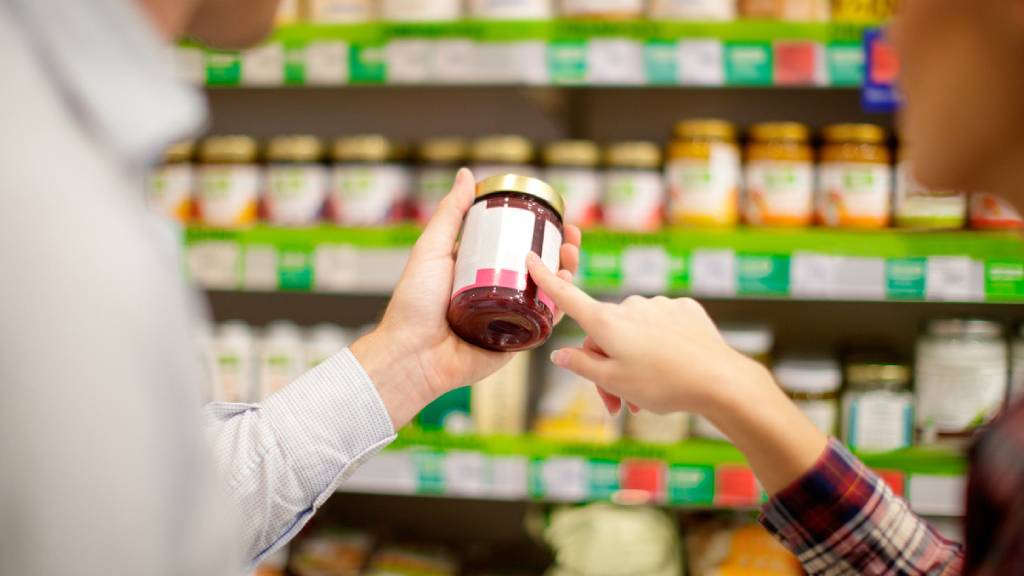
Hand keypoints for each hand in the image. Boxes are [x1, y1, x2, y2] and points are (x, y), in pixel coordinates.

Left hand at [353, 169, 581, 427]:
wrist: (411, 355)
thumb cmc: (413, 304)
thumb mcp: (431, 250)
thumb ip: (450, 214)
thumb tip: (467, 175)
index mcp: (477, 269)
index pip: (514, 244)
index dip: (538, 230)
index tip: (556, 216)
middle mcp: (495, 291)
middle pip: (537, 266)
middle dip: (560, 250)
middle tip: (572, 237)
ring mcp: (507, 316)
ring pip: (546, 292)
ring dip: (566, 274)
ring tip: (572, 258)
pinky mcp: (515, 341)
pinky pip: (543, 322)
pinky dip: (560, 306)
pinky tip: (568, 289)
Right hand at [526, 254, 827, 494]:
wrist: (718, 380)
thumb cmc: (662, 384)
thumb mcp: (614, 381)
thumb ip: (582, 365)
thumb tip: (560, 354)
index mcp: (607, 322)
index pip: (568, 297)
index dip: (546, 278)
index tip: (530, 257)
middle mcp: (630, 306)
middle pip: (604, 333)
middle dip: (605, 365)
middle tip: (617, 404)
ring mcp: (658, 305)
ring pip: (633, 333)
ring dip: (632, 360)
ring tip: (646, 395)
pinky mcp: (683, 310)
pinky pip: (660, 326)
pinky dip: (658, 346)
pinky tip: (671, 367)